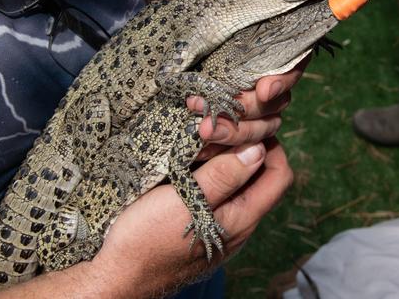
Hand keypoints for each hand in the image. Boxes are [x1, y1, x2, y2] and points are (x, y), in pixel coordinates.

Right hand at [89, 137, 292, 298]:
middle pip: (260, 179)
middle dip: (248, 148)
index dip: (272, 145)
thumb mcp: (186, 200)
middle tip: (222, 127)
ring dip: (227, 160)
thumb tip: (257, 149)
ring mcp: (219, 229)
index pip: (279, 176)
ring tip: (203, 140)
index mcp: (241, 218)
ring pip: (238, 186)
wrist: (119, 275)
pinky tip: (190, 164)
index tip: (248, 124)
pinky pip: (218, 196)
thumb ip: (223, 176)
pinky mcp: (200, 228)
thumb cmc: (147, 238)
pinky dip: (212, 174)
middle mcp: (237, 226)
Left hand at [153, 0, 308, 152]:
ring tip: (202, 131)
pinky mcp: (226, 104)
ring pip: (260, 122)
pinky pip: (237, 131)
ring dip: (234, 133)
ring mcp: (246, 87)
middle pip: (275, 101)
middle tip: (214, 121)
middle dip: (248, 116)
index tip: (263, 89)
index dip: (284, 78)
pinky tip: (198, 144)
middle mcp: (265, 63)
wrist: (179, 4)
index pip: (293, 59)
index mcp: (270, 31)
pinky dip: (222, 141)